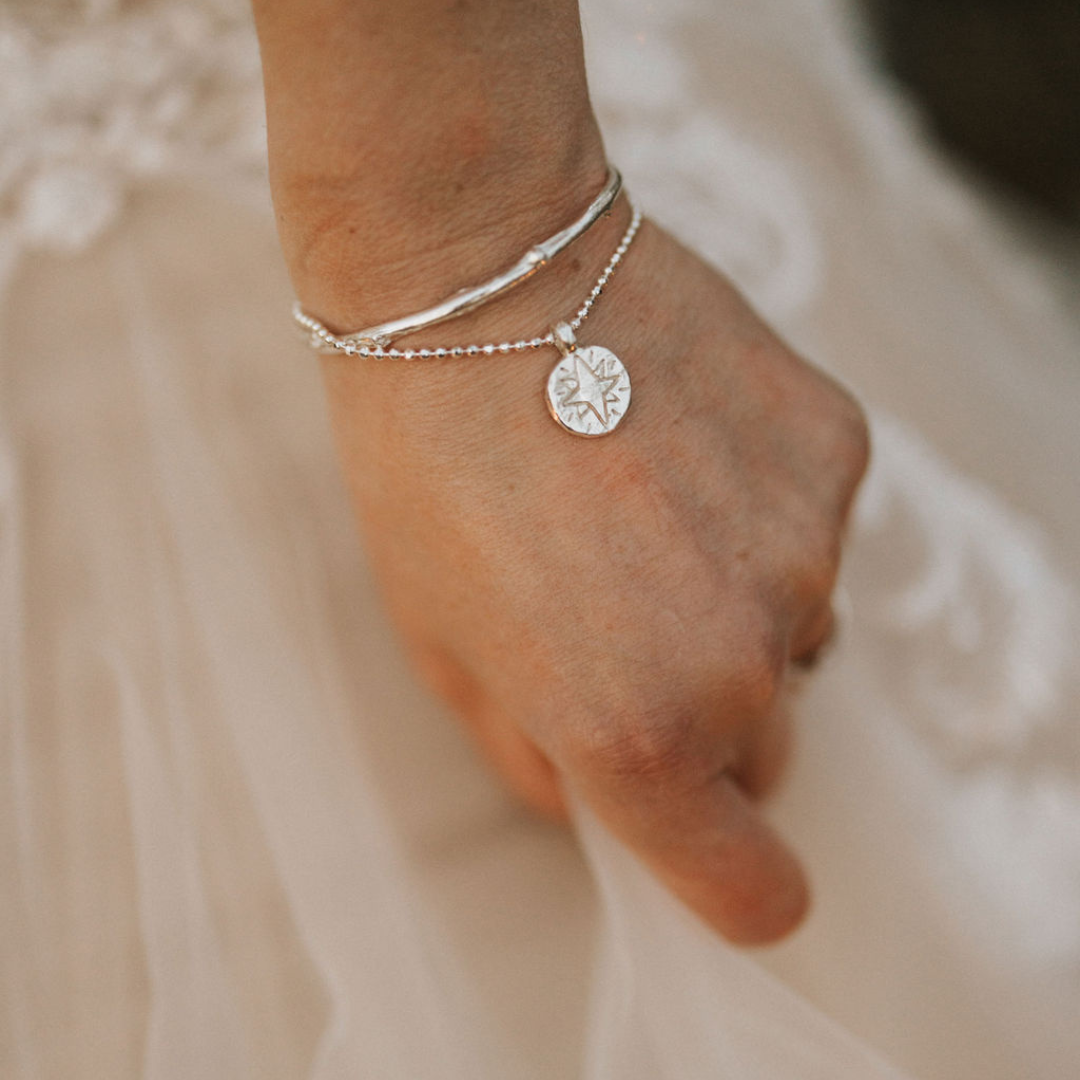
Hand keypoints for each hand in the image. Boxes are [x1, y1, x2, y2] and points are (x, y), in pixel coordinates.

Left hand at [309, 206, 868, 945]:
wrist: (478, 269)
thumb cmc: (426, 462)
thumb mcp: (440, 643)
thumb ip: (532, 757)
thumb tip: (592, 802)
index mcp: (632, 730)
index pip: (750, 891)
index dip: (734, 880)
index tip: (714, 845)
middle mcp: (740, 661)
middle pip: (766, 756)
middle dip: (705, 723)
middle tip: (622, 625)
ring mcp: (803, 551)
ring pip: (795, 636)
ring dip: (735, 608)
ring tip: (642, 513)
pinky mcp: (834, 453)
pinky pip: (810, 527)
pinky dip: (758, 509)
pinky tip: (679, 441)